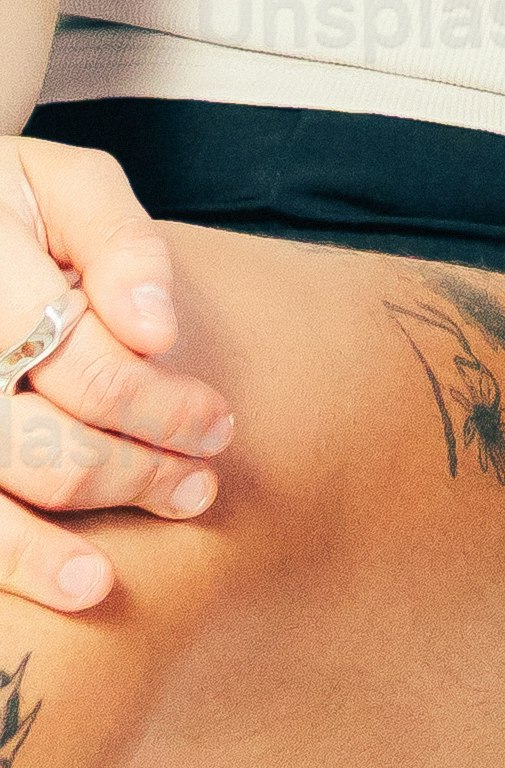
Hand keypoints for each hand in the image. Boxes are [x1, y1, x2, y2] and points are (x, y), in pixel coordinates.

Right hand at [0, 140, 239, 616]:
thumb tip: (156, 332)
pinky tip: (86, 584)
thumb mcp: (63, 183)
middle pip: (40, 438)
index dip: (152, 396)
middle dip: (139, 465)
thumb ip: (116, 241)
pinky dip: (24, 560)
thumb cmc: (12, 206)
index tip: (219, 421)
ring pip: (5, 488)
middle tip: (207, 471)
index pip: (73, 354)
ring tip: (176, 508)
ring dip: (96, 514)